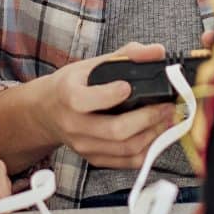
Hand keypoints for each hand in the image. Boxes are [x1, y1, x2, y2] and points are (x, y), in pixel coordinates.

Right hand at [15, 43, 182, 169]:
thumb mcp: (90, 64)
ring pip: (126, 149)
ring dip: (153, 134)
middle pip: (115, 130)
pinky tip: (156, 133)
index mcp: (68, 96)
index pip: (87, 101)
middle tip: (167, 106)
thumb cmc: (72, 85)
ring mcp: (84, 145)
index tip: (129, 86)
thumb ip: (126, 55)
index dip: (111, 95)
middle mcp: (74, 125)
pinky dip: (148, 149)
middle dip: (148, 118)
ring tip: (167, 119)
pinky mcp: (94, 158)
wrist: (46, 112)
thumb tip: (158, 51)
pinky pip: (127, 161)